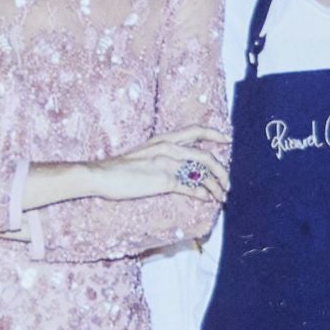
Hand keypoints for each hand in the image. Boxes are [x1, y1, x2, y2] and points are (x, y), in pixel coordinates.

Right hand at [85, 125, 229, 203]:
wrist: (102, 175)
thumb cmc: (119, 168)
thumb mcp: (143, 153)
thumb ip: (161, 155)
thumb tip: (176, 166)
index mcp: (164, 139)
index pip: (195, 130)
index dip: (214, 134)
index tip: (227, 139)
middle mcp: (169, 148)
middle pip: (206, 156)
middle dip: (222, 171)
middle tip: (227, 182)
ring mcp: (167, 164)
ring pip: (202, 172)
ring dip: (216, 185)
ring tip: (221, 195)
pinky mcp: (164, 181)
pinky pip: (190, 187)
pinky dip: (203, 194)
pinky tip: (207, 199)